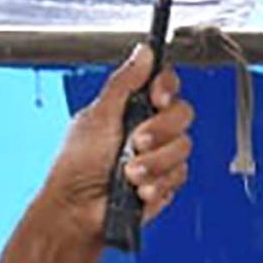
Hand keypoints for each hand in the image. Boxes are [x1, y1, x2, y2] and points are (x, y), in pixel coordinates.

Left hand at [45, 46, 195, 237]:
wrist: (81, 208)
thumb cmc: (79, 164)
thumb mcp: (99, 115)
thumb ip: (124, 83)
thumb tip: (144, 54)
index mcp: (132, 107)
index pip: (165, 85)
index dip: (167, 88)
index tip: (156, 98)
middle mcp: (150, 129)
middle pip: (182, 115)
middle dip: (160, 131)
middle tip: (136, 142)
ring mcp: (160, 157)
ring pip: (183, 149)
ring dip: (154, 163)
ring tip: (129, 173)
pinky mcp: (167, 183)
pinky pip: (180, 178)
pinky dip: (157, 184)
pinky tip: (138, 189)